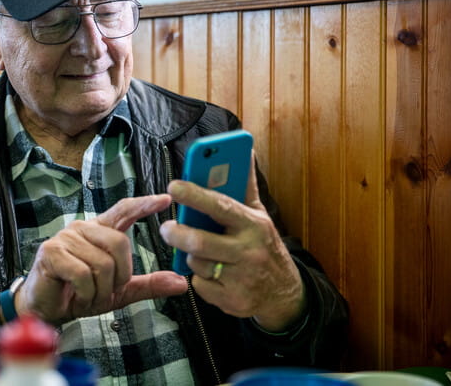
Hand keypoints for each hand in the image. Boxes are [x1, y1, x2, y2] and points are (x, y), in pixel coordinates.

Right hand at [15, 194, 187, 324]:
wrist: (47, 311)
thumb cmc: (79, 295)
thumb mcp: (119, 291)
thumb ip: (148, 285)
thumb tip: (181, 283)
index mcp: (99, 232)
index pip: (123, 211)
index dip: (143, 204)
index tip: (166, 199)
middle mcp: (82, 228)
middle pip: (119, 243)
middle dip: (119, 276)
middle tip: (104, 290)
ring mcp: (65, 238)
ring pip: (102, 263)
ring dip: (100, 290)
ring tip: (87, 295)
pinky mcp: (51, 252)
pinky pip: (82, 273)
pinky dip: (86, 293)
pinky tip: (76, 295)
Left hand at [159, 152, 305, 331]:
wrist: (284, 295)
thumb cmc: (264, 246)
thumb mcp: (259, 215)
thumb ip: (246, 185)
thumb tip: (246, 150)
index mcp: (254, 225)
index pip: (221, 206)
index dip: (195, 195)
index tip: (174, 186)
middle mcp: (248, 251)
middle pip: (201, 242)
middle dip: (177, 234)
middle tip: (166, 227)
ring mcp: (240, 279)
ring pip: (197, 263)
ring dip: (190, 256)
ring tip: (196, 250)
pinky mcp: (232, 301)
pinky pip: (199, 285)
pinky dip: (198, 278)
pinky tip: (211, 273)